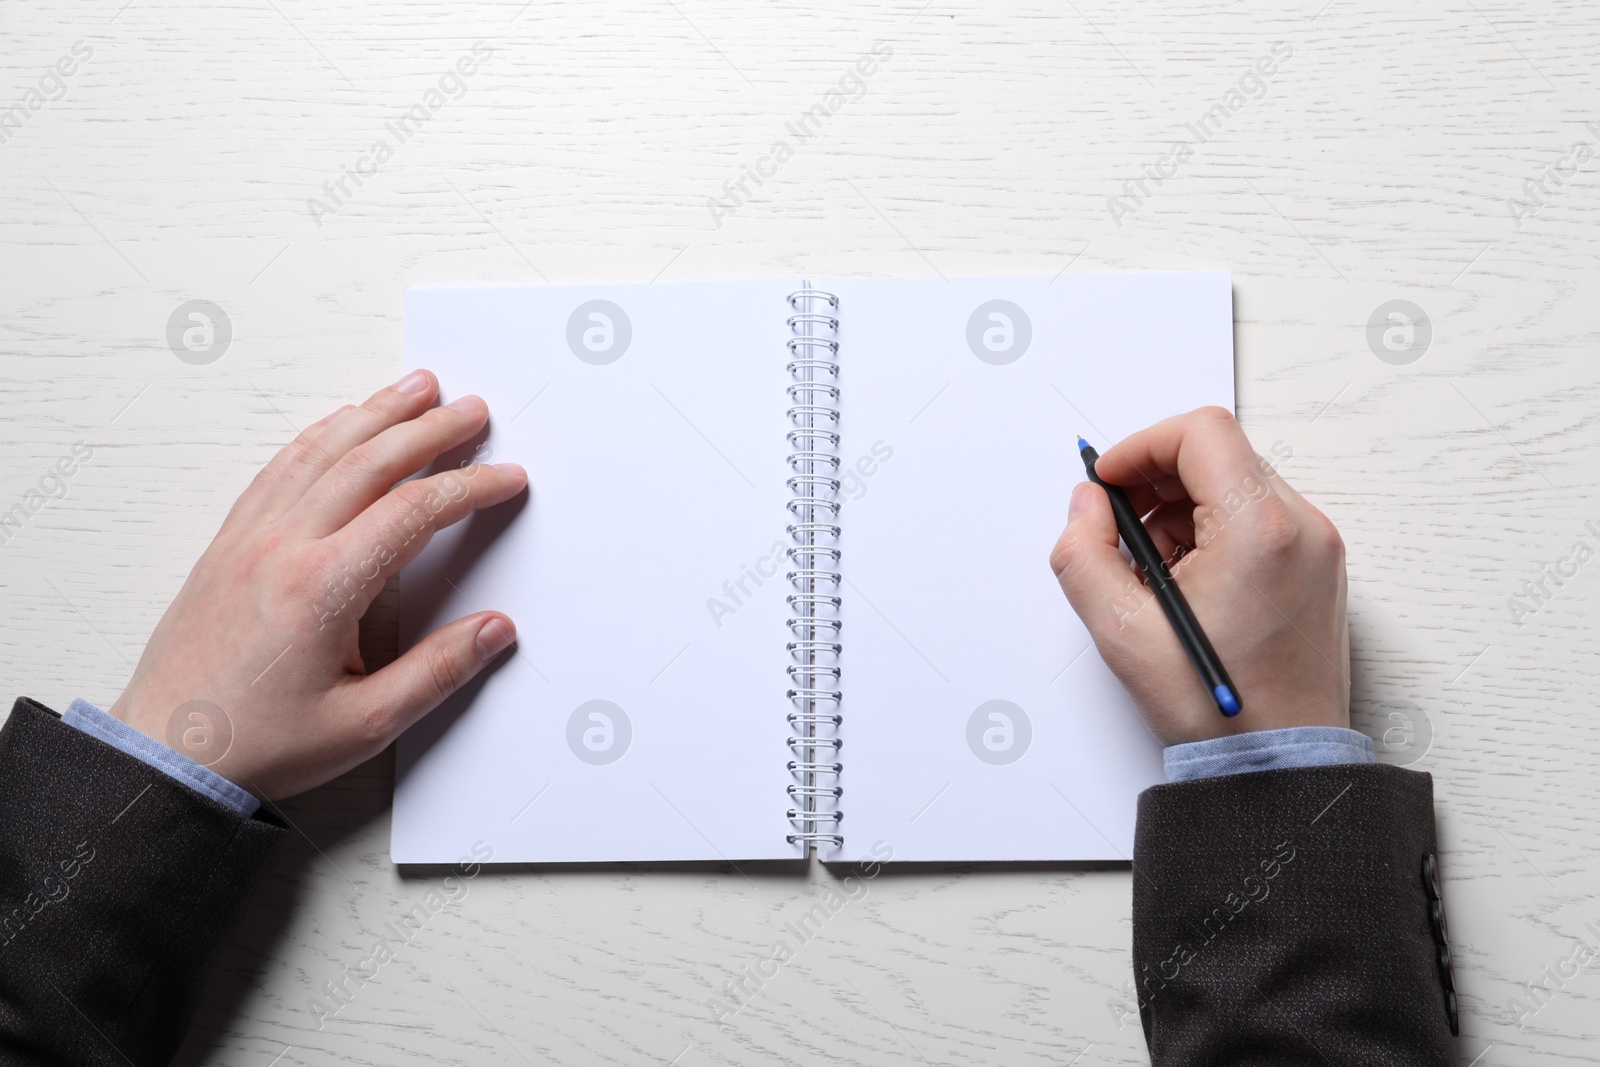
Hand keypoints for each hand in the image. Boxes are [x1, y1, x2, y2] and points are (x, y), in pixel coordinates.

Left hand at [109, 370, 527, 799]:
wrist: (166, 752)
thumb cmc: (259, 743)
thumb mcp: (365, 724)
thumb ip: (437, 672)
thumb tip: (495, 629)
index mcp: (322, 588)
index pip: (413, 512)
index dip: (469, 488)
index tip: (506, 478)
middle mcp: (283, 548)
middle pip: (369, 462)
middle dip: (429, 429)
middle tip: (472, 409)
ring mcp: (250, 539)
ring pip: (321, 452)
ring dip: (375, 414)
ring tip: (416, 388)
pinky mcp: (229, 543)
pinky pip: (279, 469)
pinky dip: (319, 435)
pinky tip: (340, 422)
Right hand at [1049, 407, 1348, 746]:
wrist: (1280, 765)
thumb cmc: (1217, 708)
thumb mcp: (1121, 631)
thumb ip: (1085, 552)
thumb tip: (1087, 504)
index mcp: (1259, 530)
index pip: (1200, 433)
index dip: (1141, 447)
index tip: (1108, 483)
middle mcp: (1301, 527)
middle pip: (1218, 454)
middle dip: (1156, 482)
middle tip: (1120, 530)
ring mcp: (1318, 547)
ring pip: (1236, 485)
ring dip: (1182, 511)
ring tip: (1155, 574)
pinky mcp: (1319, 568)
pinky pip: (1258, 519)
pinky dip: (1213, 532)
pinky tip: (1188, 584)